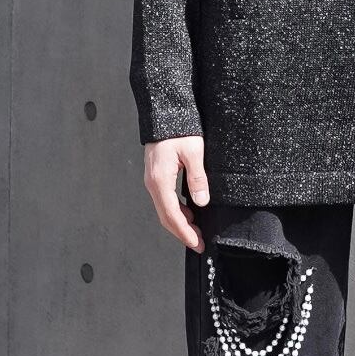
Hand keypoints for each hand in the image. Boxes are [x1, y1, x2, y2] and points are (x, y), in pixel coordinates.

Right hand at [143, 136, 208, 251]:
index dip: (185, 232)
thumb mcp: (194, 152)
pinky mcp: (157, 176)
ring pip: (165, 209)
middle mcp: (153, 183)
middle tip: (198, 243)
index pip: (172, 215)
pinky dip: (177, 211)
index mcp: (160, 180)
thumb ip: (197, 178)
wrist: (164, 112)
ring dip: (180, 223)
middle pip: (166, 217)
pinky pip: (165, 199)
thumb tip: (201, 202)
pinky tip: (190, 213)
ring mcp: (153, 180)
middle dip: (182, 233)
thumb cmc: (178, 129)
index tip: (197, 243)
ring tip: (197, 232)